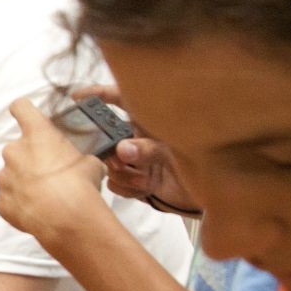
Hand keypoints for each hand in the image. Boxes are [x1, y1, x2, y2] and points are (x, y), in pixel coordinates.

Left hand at [0, 99, 107, 247]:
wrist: (67, 219)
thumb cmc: (80, 186)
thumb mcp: (90, 164)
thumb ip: (79, 158)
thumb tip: (85, 165)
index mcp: (36, 135)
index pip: (21, 108)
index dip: (24, 110)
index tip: (25, 114)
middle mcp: (14, 151)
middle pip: (18, 148)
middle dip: (30, 158)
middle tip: (50, 173)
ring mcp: (4, 177)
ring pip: (11, 174)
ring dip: (24, 181)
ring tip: (45, 196)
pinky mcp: (1, 200)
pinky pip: (9, 198)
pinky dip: (19, 202)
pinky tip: (37, 210)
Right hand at [72, 85, 198, 211]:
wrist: (213, 196)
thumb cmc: (201, 163)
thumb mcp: (177, 151)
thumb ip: (149, 149)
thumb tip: (121, 151)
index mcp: (149, 121)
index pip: (120, 99)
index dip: (97, 94)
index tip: (77, 96)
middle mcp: (137, 138)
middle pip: (107, 138)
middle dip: (111, 152)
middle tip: (121, 160)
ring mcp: (133, 160)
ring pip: (110, 164)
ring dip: (127, 175)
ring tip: (148, 178)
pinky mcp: (131, 180)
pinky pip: (114, 183)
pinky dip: (129, 188)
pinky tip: (145, 188)